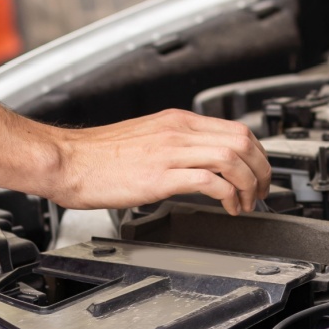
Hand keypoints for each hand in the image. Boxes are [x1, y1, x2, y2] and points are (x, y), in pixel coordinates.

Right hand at [42, 109, 270, 214]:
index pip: (235, 129)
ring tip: (247, 203)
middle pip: (242, 141)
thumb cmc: (98, 155)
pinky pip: (208, 180)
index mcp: (177, 121)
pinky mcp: (159, 176)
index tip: (259, 172)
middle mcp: (178, 131)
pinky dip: (228, 195)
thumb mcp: (147, 138)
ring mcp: (170, 152)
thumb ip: (176, 144)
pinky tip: (227, 207)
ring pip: (231, 158)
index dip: (257, 154)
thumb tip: (200, 159)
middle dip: (262, 169)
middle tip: (262, 190)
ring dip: (248, 184)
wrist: (67, 160)